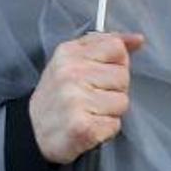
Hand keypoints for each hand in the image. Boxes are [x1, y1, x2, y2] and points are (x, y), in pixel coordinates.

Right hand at [29, 31, 144, 164]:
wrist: (31, 131)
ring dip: (110, 112)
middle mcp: (71, 74)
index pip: (116, 47)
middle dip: (113, 89)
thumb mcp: (74, 60)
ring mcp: (75, 100)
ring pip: (122, 102)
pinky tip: (89, 126)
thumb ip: (105, 45)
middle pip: (123, 76)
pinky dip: (105, 130)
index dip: (117, 62)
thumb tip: (138, 39)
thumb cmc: (57, 94)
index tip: (103, 73)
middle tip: (92, 97)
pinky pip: (115, 125)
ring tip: (90, 112)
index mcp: (70, 53)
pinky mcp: (82, 127)